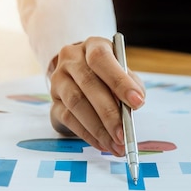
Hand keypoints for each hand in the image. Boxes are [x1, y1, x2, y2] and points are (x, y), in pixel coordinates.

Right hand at [47, 37, 145, 155]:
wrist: (81, 74)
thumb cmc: (109, 73)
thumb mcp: (123, 72)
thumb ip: (130, 85)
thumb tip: (133, 106)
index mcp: (92, 46)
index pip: (101, 59)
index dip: (119, 81)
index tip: (138, 102)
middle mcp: (71, 59)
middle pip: (88, 84)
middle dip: (109, 113)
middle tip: (125, 133)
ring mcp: (58, 80)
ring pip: (76, 104)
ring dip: (99, 128)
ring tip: (116, 144)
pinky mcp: (53, 101)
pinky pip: (69, 119)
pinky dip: (88, 134)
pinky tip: (103, 143)